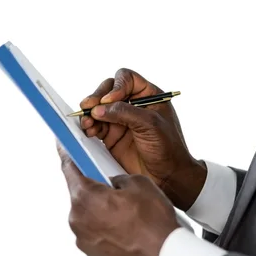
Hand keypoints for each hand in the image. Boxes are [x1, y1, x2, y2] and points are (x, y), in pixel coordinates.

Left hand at [58, 143, 178, 255]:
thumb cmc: (153, 222)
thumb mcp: (138, 183)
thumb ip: (117, 178)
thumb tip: (113, 182)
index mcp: (85, 197)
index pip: (69, 168)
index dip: (69, 155)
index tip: (66, 148)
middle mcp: (77, 219)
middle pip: (79, 194)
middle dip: (94, 187)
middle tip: (113, 185)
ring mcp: (83, 239)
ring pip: (88, 214)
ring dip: (101, 209)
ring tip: (125, 211)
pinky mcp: (92, 254)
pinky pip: (95, 233)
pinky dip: (106, 228)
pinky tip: (125, 227)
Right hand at [80, 68, 206, 210]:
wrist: (168, 177)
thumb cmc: (169, 149)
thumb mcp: (151, 125)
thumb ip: (125, 113)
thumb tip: (99, 108)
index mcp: (148, 96)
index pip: (126, 79)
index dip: (116, 86)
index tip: (110, 100)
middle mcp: (133, 105)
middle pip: (108, 91)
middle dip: (97, 98)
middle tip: (88, 107)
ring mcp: (121, 120)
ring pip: (98, 108)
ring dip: (90, 113)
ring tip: (87, 123)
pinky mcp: (112, 136)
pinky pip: (95, 126)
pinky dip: (89, 127)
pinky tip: (88, 131)